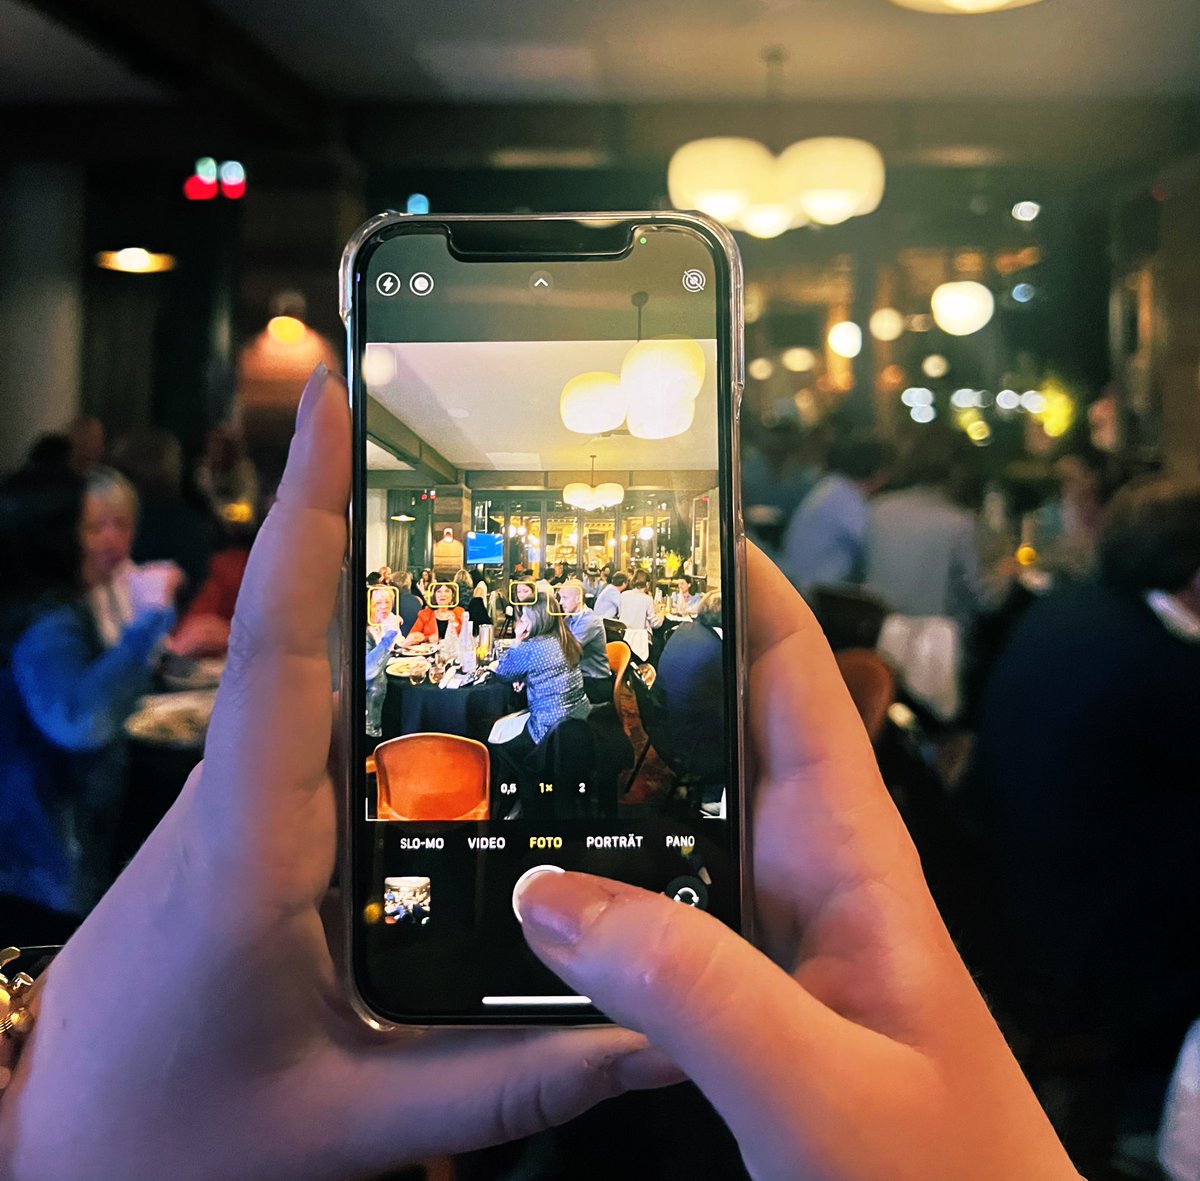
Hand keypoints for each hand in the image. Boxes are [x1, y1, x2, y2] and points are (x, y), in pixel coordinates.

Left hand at [0, 367, 676, 1180]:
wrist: (64, 1146)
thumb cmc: (176, 1129)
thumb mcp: (353, 1121)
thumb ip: (508, 1086)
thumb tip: (646, 1043)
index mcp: (249, 846)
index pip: (284, 649)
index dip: (313, 517)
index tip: (335, 401)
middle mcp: (239, 794)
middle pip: (301, 624)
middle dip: (359, 507)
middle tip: (447, 420)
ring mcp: (241, 797)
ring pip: (307, 666)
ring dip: (367, 575)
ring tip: (470, 507)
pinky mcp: (251, 815)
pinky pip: (311, 715)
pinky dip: (364, 655)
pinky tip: (443, 657)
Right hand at [518, 547, 1080, 1180]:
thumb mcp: (820, 1085)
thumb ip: (693, 994)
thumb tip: (549, 896)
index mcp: (851, 849)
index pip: (796, 674)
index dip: (739, 586)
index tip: (661, 524)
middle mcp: (804, 868)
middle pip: (718, 730)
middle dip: (641, 665)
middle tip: (534, 619)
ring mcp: (766, 926)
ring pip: (676, 817)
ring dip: (606, 771)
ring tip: (503, 725)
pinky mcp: (734, 986)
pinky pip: (652, 902)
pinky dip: (593, 875)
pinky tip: (524, 877)